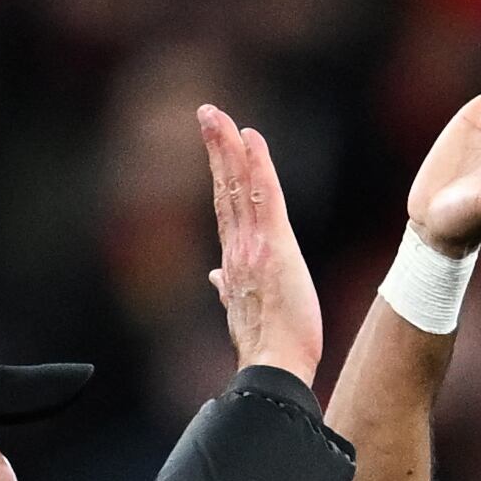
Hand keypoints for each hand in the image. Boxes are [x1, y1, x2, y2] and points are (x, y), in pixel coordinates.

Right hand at [199, 104, 321, 387]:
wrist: (273, 368)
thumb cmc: (268, 348)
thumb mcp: (243, 313)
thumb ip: (228, 289)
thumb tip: (216, 278)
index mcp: (234, 263)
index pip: (225, 209)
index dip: (220, 174)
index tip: (217, 144)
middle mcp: (237, 249)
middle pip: (224, 189)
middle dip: (215, 148)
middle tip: (207, 112)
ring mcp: (252, 246)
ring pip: (237, 187)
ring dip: (227, 147)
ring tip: (218, 115)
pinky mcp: (273, 246)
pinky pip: (264, 197)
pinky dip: (257, 165)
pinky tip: (250, 138)